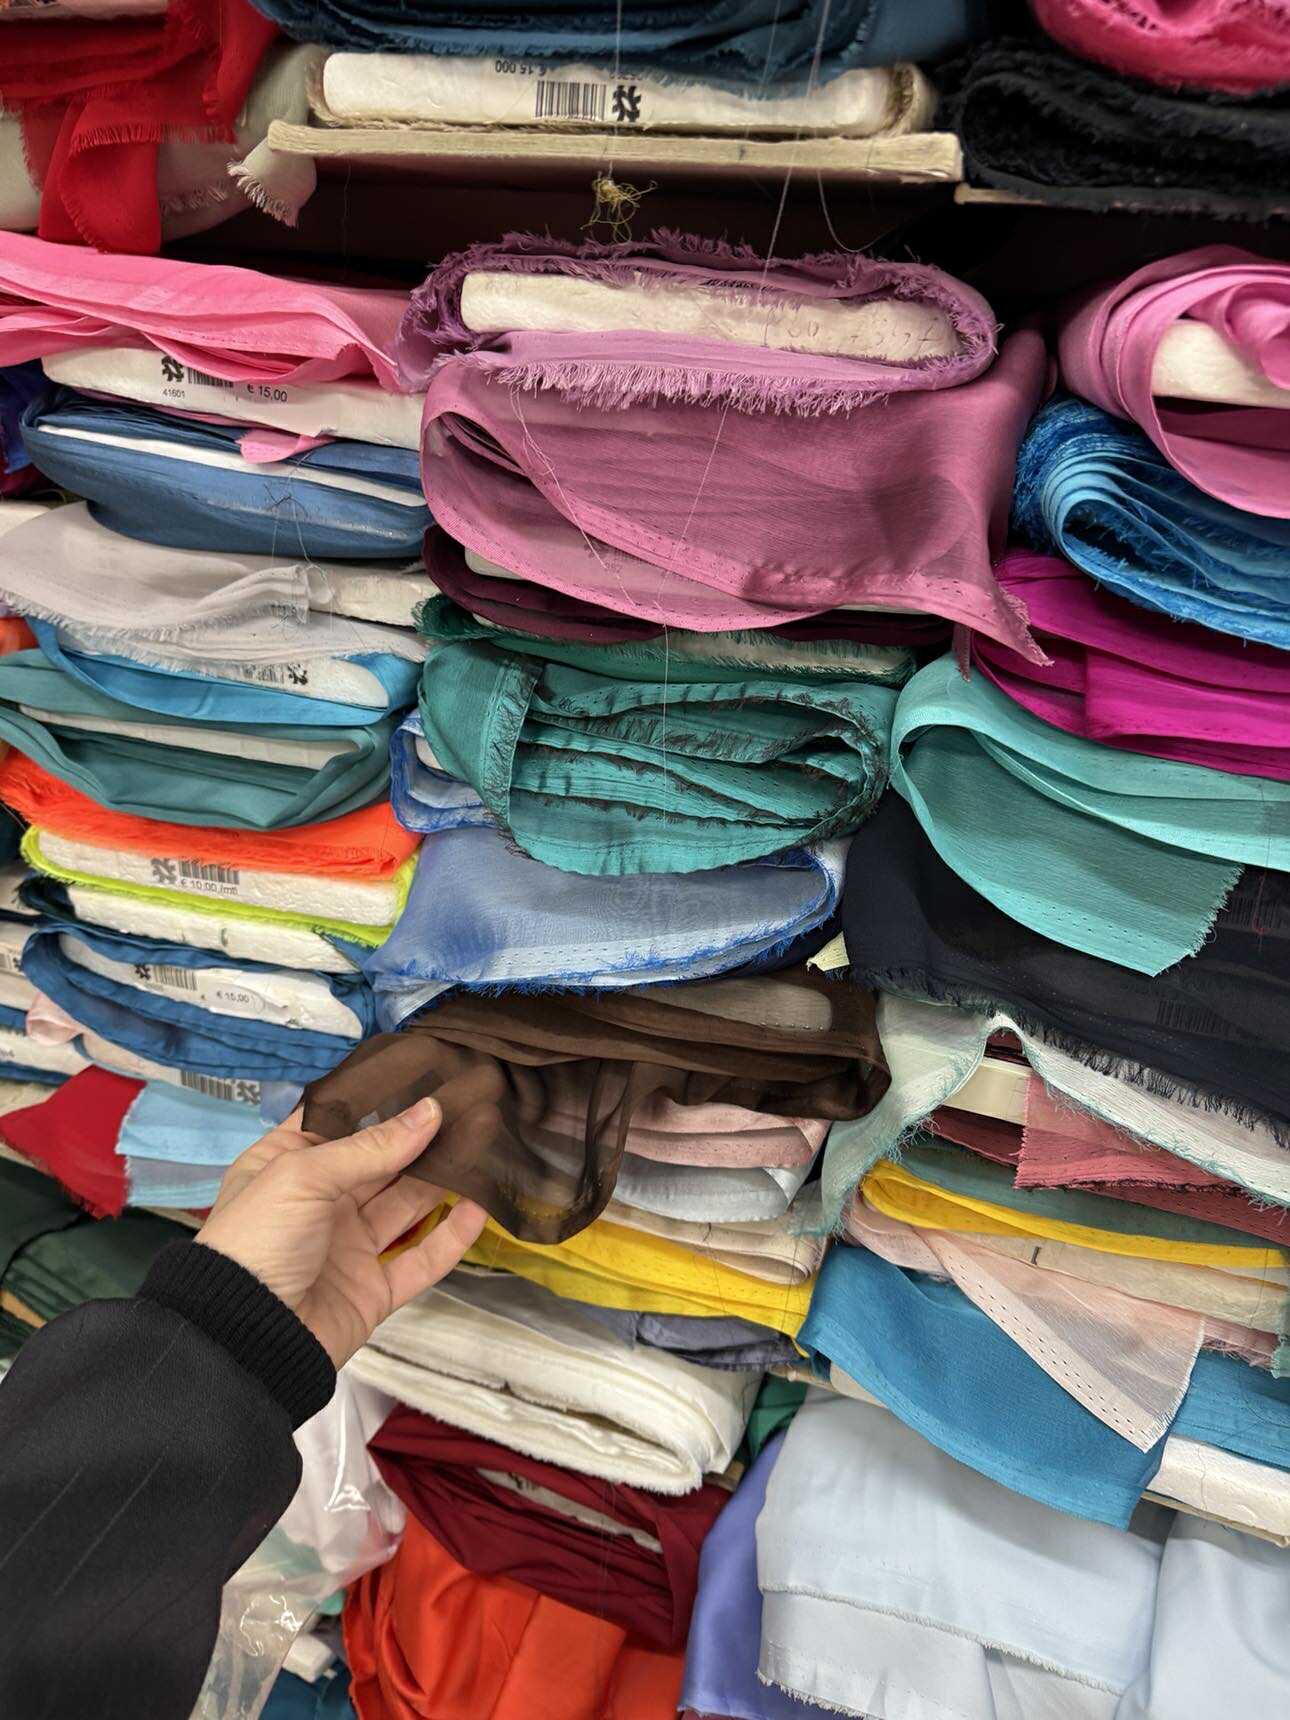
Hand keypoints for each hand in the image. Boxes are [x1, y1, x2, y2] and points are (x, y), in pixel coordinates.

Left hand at [195, 1097, 486, 1366]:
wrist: (243, 1340)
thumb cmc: (258, 1239)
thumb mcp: (303, 1176)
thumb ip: (371, 1146)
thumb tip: (431, 1111)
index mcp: (288, 1166)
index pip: (338, 1122)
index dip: (379, 1099)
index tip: (426, 1072)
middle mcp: (321, 1202)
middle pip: (381, 1162)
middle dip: (422, 1137)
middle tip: (470, 1107)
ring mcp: (348, 1247)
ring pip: (406, 1206)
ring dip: (443, 1179)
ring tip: (485, 1145)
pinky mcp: (373, 1290)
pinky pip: (420, 1259)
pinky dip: (451, 1236)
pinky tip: (480, 1207)